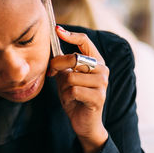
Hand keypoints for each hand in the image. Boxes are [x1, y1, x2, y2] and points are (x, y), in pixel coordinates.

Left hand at [48, 26, 108, 152]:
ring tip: (68, 93)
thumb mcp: (67, 78)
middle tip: (52, 74)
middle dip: (58, 66)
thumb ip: (63, 65)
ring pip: (71, 77)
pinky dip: (67, 97)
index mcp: (96, 61)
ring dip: (63, 87)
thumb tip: (51, 51)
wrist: (84, 123)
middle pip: (74, 58)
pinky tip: (72, 101)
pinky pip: (73, 90)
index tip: (57, 30)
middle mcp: (102, 70)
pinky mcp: (98, 97)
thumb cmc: (75, 98)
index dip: (70, 34)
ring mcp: (102, 83)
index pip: (85, 41)